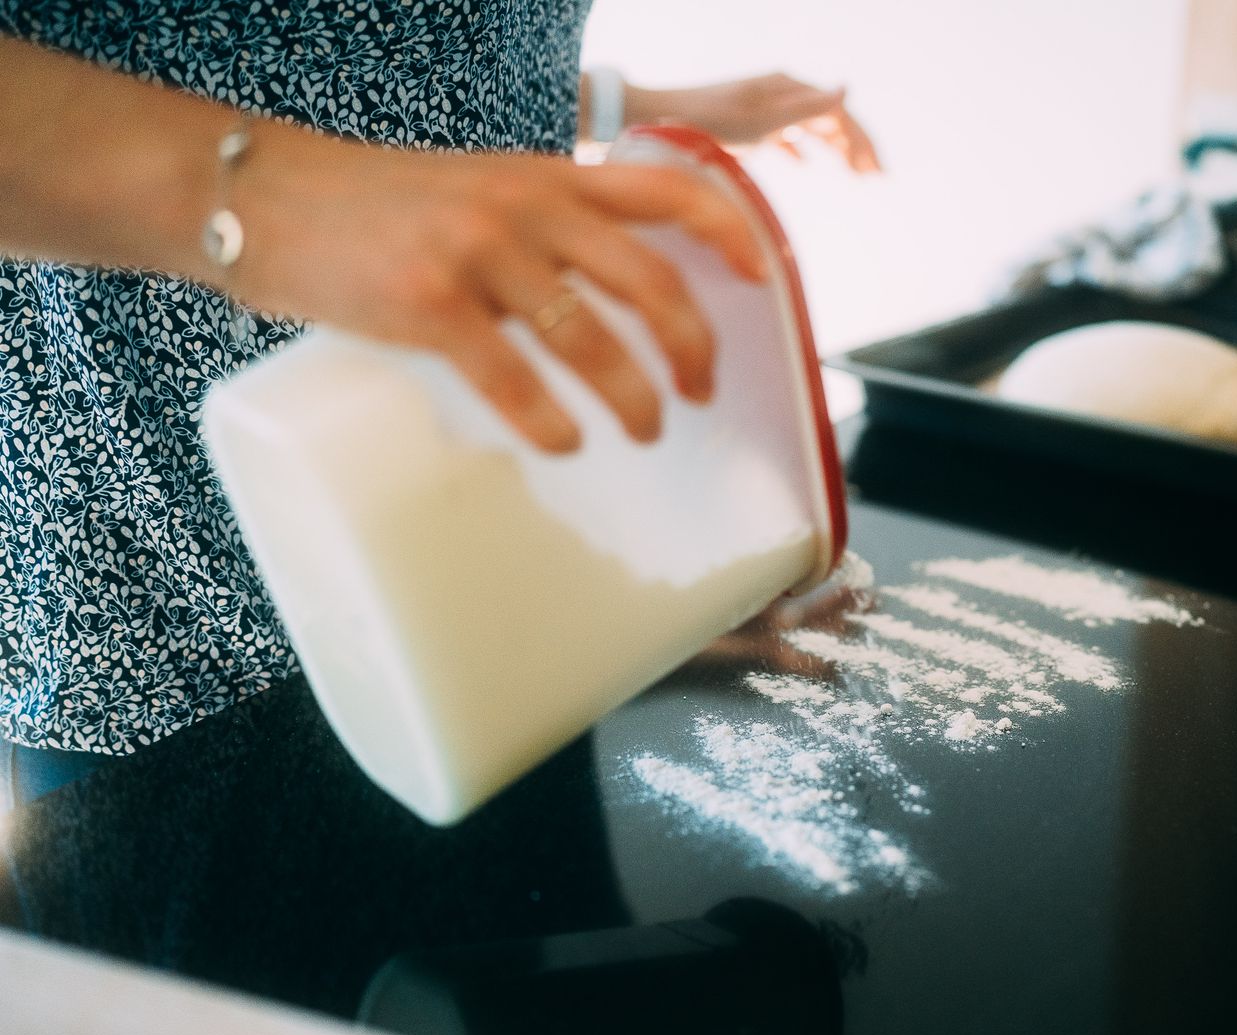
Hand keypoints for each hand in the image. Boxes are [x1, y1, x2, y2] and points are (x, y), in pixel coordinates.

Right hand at [225, 123, 766, 452]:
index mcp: (547, 178)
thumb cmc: (378, 206)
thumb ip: (547, 224)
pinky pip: (513, 374)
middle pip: (649, 279)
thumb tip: (614, 295)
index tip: (761, 279)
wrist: (264, 194)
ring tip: (646, 431)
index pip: (668, 189)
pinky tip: (566, 444)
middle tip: (700, 391)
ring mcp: (478, 253)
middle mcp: (526, 207)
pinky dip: (550, 419)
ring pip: (591, 337)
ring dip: (633, 396)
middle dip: (692, 346)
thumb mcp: (481, 188)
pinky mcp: (428, 303)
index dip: (728, 234)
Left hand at [633, 74, 881, 173]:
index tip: (877, 175)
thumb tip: (848, 89)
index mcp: (788, 87)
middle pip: (830, 119)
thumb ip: (806, 109)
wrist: (658, 118)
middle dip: (855, 148)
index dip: (862, 142)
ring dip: (835, 151)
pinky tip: (809, 169)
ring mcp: (766, 107)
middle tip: (876, 180)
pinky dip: (804, 152)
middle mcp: (781, 92)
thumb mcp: (762, 119)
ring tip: (854, 178)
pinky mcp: (750, 124)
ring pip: (812, 128)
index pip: (839, 113)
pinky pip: (787, 137)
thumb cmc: (710, 120)